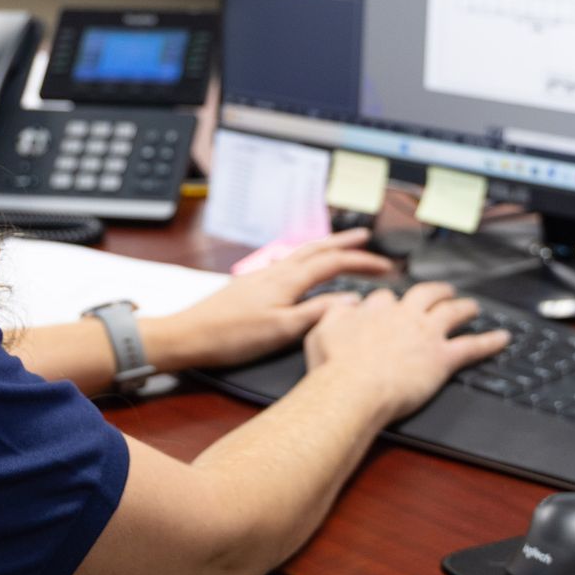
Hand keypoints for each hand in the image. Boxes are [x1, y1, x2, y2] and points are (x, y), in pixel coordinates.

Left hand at [148, 229, 396, 370]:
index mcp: (287, 280)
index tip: (386, 266)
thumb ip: (317, 312)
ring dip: (326, 248)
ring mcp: (262, 275)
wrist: (188, 336)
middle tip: (368, 239)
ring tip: (342, 246)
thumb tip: (351, 298)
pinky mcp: (252, 284)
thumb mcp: (281, 330)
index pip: (333, 262)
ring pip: (302, 254)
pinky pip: (288, 263)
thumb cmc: (231, 336)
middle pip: (317, 249)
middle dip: (345, 243)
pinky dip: (306, 259)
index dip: (362, 262)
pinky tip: (302, 268)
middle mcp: (276, 271)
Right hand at [302, 282, 510, 421]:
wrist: (351, 389)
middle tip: (443, 291)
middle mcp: (403, 315)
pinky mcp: (442, 357)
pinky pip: (472, 346)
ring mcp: (425, 334)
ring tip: (472, 306)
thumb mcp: (320, 331)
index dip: (391, 302)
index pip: (386, 298)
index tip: (392, 306)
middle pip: (425, 294)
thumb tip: (345, 304)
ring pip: (451, 312)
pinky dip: (490, 341)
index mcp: (375, 310)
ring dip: (464, 307)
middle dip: (435, 291)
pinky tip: (503, 338)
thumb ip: (335, 314)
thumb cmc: (332, 367)